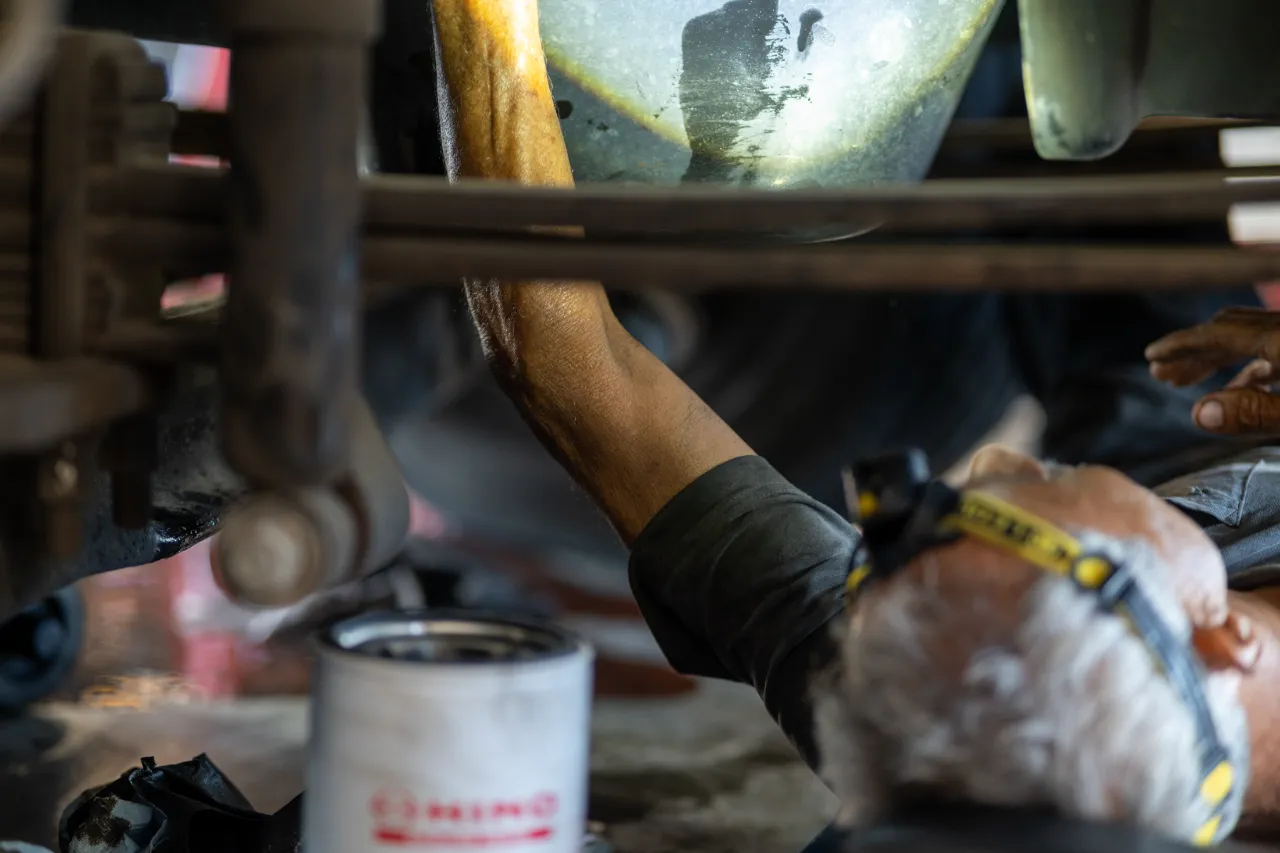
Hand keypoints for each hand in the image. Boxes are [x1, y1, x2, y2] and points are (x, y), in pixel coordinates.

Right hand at [1146, 307, 1279, 433]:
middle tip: (1162, 373)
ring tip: (1192, 380)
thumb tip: (1199, 414)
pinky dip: (1250, 363)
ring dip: (1217, 358)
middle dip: (1192, 352)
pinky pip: (1275, 345)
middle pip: (1231, 330)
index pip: (1220, 332)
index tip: (1152, 355)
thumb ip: (1254, 412)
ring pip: (1253, 336)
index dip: (1181, 343)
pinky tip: (1242, 385)